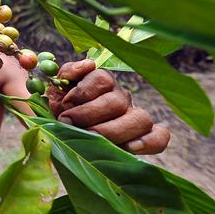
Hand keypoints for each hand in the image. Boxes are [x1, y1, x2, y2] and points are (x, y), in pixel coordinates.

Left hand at [47, 59, 169, 154]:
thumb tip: (88, 65)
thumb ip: (66, 74)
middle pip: (118, 101)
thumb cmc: (60, 111)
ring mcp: (134, 117)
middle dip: (89, 114)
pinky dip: (148, 142)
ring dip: (113, 130)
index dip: (82, 92)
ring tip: (91, 138)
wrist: (61, 135)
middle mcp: (121, 97)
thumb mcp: (55, 91)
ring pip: (140, 118)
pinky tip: (129, 148)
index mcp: (101, 82)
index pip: (102, 79)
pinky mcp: (143, 138)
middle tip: (68, 123)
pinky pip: (159, 137)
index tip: (63, 105)